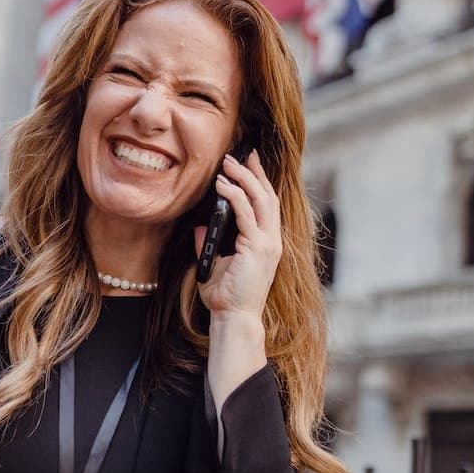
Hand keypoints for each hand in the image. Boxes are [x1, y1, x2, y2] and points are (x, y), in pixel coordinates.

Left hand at [194, 148, 281, 320]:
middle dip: (255, 172)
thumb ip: (210, 244)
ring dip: (244, 178)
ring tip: (228, 163)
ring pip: (261, 200)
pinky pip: (246, 214)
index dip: (260, 181)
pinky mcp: (257, 248)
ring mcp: (268, 244)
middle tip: (242, 154)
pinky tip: (222, 185)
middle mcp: (272, 241)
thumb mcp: (214, 265)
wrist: (234, 318)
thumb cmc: (226, 297)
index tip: (251, 162)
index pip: (268, 205)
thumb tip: (201, 227)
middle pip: (268, 197)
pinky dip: (235, 196)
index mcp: (266, 243)